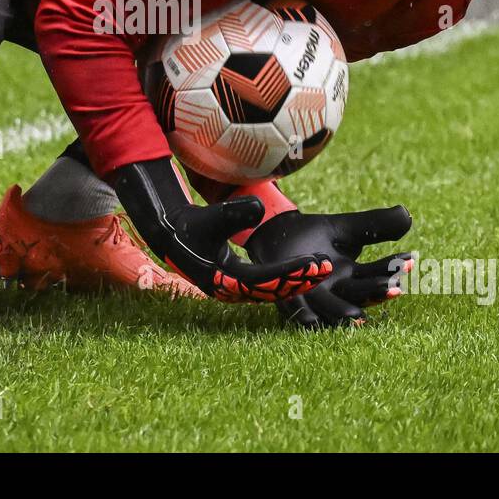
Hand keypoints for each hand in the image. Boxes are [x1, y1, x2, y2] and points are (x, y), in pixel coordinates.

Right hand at [112, 159, 331, 302]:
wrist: (172, 234)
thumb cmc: (189, 226)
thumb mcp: (211, 216)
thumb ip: (234, 213)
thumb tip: (260, 209)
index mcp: (225, 279)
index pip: (267, 279)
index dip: (292, 271)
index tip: (315, 264)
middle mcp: (232, 289)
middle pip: (273, 290)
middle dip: (301, 279)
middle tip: (326, 267)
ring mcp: (235, 288)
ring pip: (272, 290)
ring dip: (297, 280)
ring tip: (321, 268)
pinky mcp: (237, 282)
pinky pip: (268, 285)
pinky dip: (286, 278)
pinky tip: (303, 270)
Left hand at [244, 205, 413, 327]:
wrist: (276, 233)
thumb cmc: (316, 234)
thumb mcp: (348, 227)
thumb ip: (375, 225)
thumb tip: (407, 216)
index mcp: (355, 276)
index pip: (379, 274)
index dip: (394, 268)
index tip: (410, 260)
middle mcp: (338, 291)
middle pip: (360, 294)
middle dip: (376, 292)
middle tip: (394, 289)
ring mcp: (314, 297)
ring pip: (331, 310)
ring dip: (343, 312)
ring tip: (356, 315)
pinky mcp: (287, 297)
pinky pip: (295, 311)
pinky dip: (303, 316)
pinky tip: (310, 320)